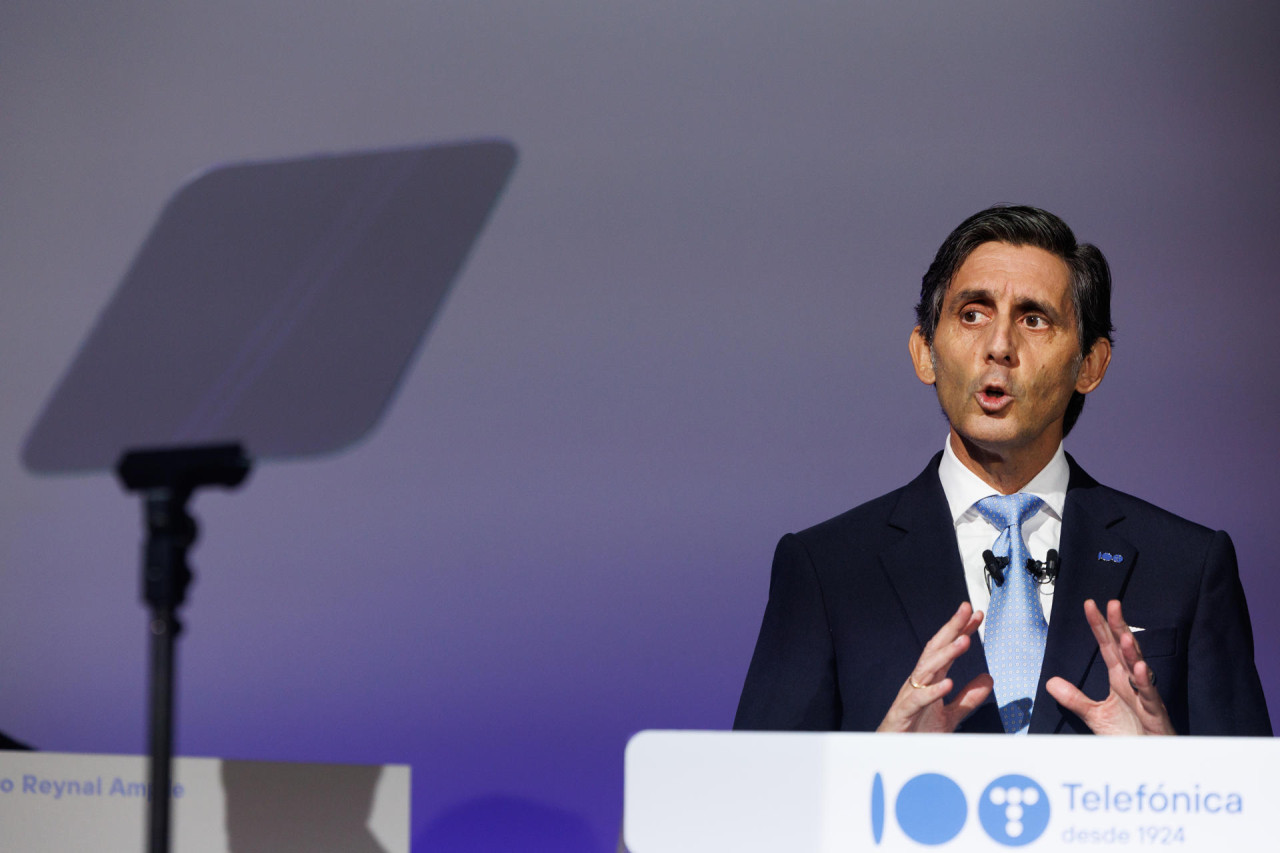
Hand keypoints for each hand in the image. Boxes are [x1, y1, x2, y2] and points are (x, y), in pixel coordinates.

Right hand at [877, 602, 993, 732]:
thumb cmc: (916, 733)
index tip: (976, 615)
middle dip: (951, 628)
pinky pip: (918, 700)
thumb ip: (968, 698)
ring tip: (964, 641)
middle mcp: (919, 683)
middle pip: (935, 650)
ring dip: (945, 654)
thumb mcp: (950, 715)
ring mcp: (910, 696)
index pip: (946, 650)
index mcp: (930, 681)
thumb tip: (989, 678)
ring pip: (927, 670)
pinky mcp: (903, 714)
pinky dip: (932, 692)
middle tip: (967, 610)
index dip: (960, 631)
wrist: (892, 757)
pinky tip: (947, 683)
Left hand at [1045, 599, 1175, 735]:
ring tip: (1124, 635)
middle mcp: (1133, 682)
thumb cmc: (1128, 735)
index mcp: (1120, 679)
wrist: (1149, 759)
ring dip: (1132, 652)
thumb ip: (1074, 698)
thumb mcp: (1094, 715)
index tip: (1090, 605)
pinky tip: (1139, 668)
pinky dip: (1145, 682)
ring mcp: (1146, 696)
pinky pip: (1150, 695)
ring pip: (1140, 669)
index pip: (1107, 647)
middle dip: (1119, 627)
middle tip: (1112, 604)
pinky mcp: (1155, 714)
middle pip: (1125, 650)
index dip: (1099, 626)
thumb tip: (1050, 682)